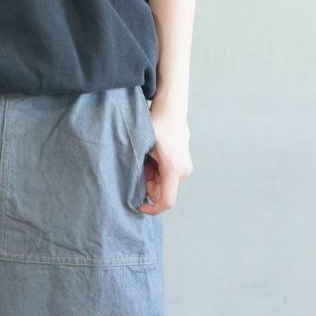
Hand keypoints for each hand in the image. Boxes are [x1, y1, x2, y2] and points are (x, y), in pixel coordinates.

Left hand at [138, 97, 192, 214]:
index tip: (137, 205)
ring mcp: (185, 168)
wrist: (171, 107)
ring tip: (148, 155)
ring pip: (163, 184)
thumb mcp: (141, 147)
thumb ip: (137, 170)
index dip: (151, 209)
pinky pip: (166, 176)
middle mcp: (183, 172)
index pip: (166, 202)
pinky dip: (157, 171)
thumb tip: (130, 189)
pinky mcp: (184, 164)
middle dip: (148, 183)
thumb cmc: (155, 124)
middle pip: (161, 192)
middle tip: (141, 163)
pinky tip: (154, 154)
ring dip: (151, 176)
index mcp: (174, 169)